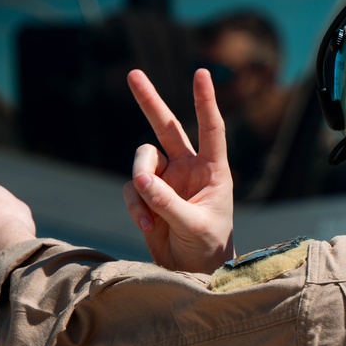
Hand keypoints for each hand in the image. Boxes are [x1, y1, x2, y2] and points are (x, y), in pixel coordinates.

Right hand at [123, 68, 235, 273]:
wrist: (195, 272)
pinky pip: (133, 189)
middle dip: (149, 101)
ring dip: (142, 184)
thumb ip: (168, 203)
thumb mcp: (194, 225)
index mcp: (213, 170)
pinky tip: (147, 226)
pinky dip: (136, 206)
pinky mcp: (148, 196)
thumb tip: (140, 180)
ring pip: (143, 161)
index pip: (211, 129)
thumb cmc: (208, 247)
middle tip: (132, 74)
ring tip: (150, 216)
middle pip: (166, 127)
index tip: (200, 73)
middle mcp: (189, 168)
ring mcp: (166, 180)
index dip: (205, 101)